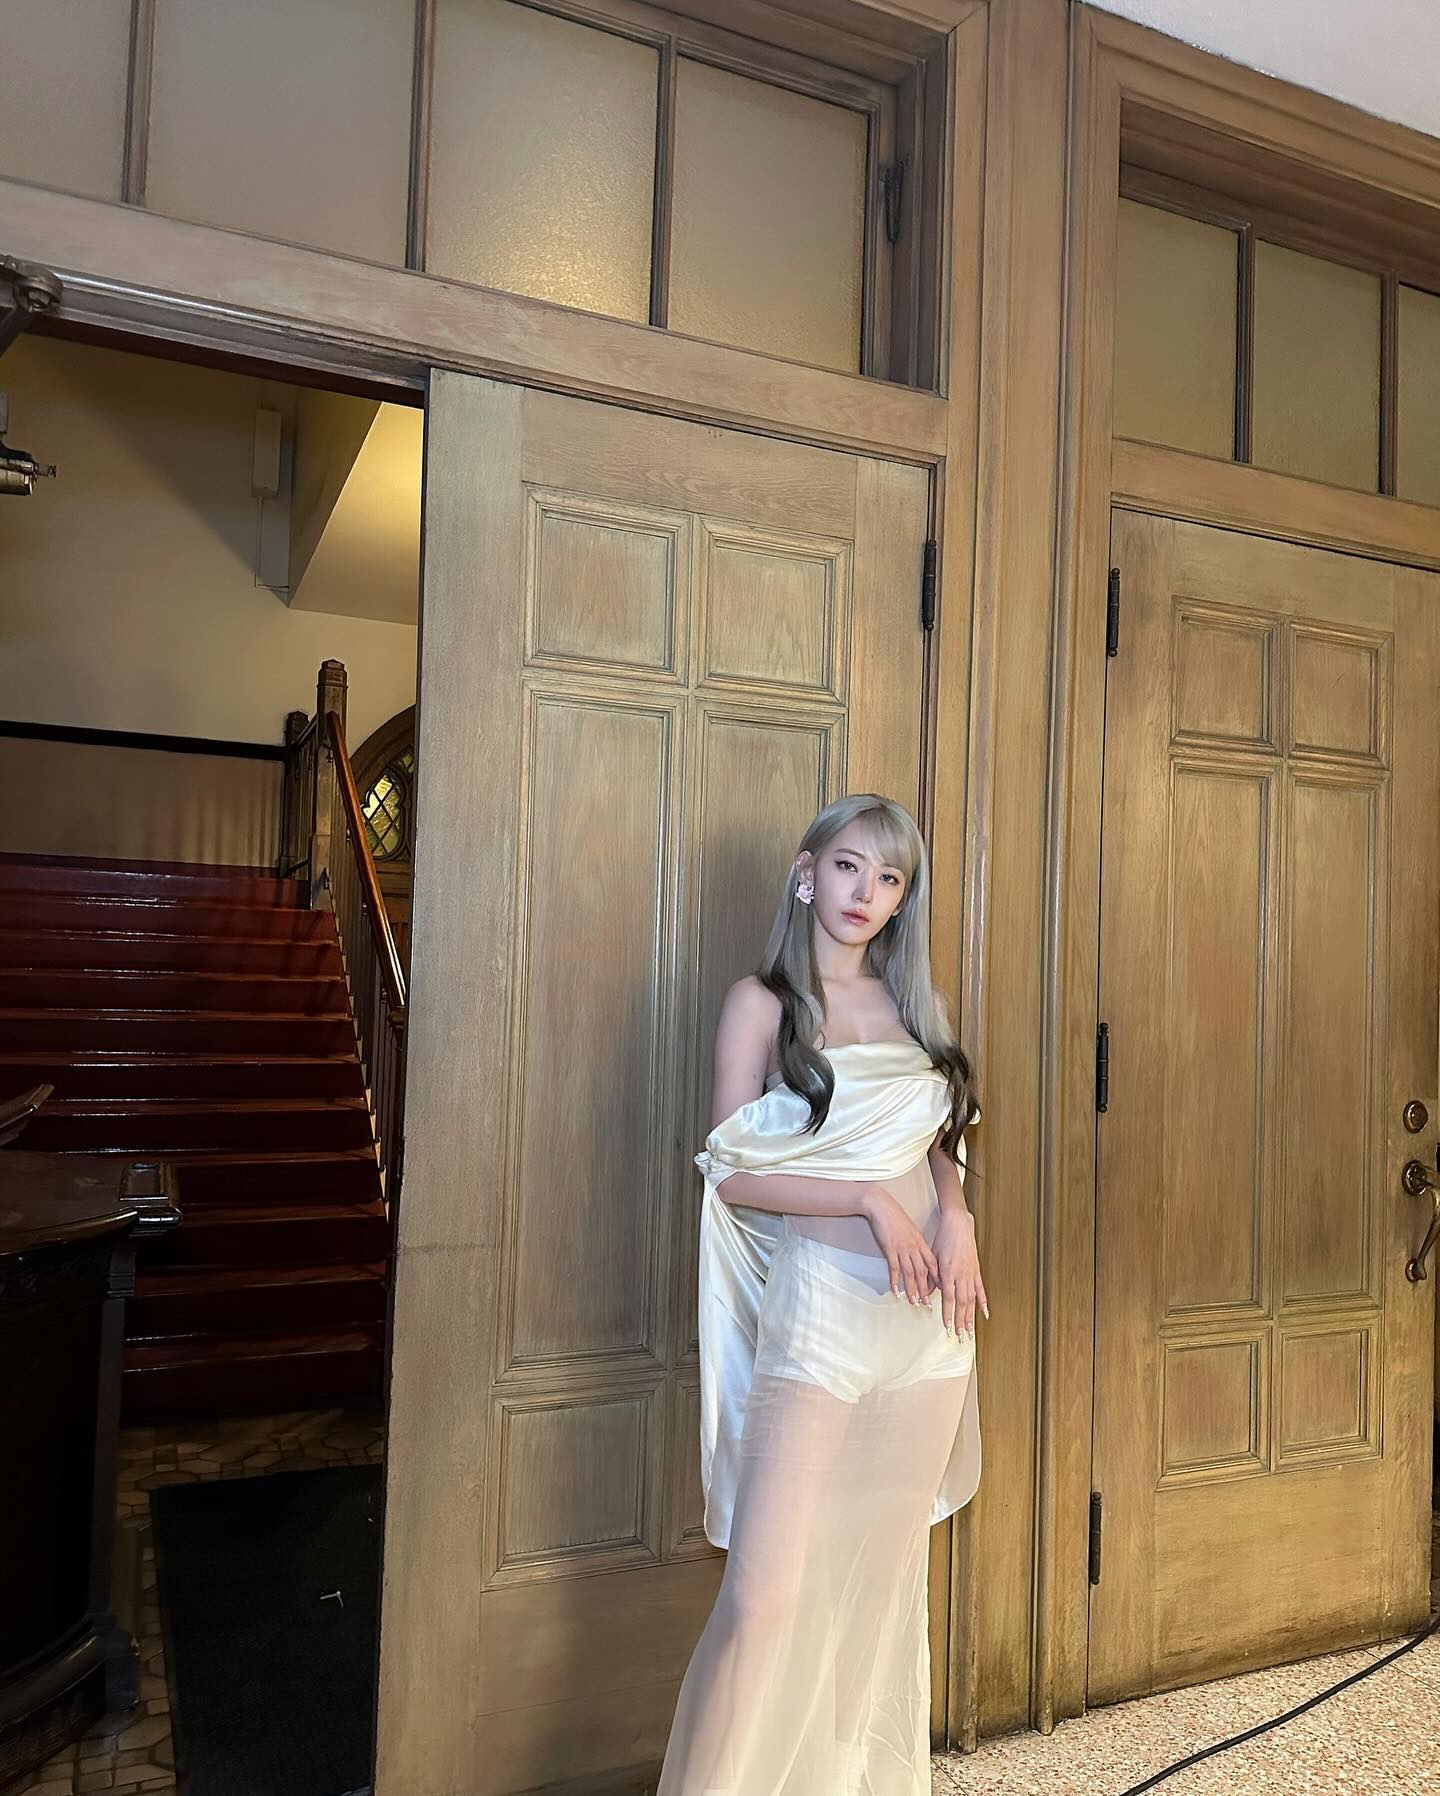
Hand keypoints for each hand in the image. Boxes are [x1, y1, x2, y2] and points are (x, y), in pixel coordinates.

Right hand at [861, 1185, 938, 1305]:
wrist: (882, 1207)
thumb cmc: (895, 1217)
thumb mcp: (910, 1230)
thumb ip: (916, 1244)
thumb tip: (919, 1255)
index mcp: (920, 1243)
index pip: (932, 1264)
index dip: (936, 1278)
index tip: (940, 1290)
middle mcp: (914, 1247)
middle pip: (922, 1272)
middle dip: (925, 1290)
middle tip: (927, 1304)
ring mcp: (902, 1248)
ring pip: (910, 1273)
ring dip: (912, 1289)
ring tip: (913, 1302)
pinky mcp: (890, 1249)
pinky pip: (894, 1268)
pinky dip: (895, 1281)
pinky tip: (895, 1290)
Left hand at [933, 1208, 987, 1337]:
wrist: (958, 1224)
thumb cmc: (944, 1238)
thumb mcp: (932, 1256)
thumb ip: (931, 1276)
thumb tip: (927, 1292)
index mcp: (948, 1272)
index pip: (949, 1298)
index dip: (948, 1314)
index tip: (947, 1326)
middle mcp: (961, 1275)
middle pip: (962, 1303)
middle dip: (961, 1321)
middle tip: (960, 1336)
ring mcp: (971, 1273)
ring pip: (971, 1299)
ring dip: (971, 1316)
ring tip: (970, 1331)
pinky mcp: (976, 1270)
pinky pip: (980, 1289)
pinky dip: (983, 1302)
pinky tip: (984, 1313)